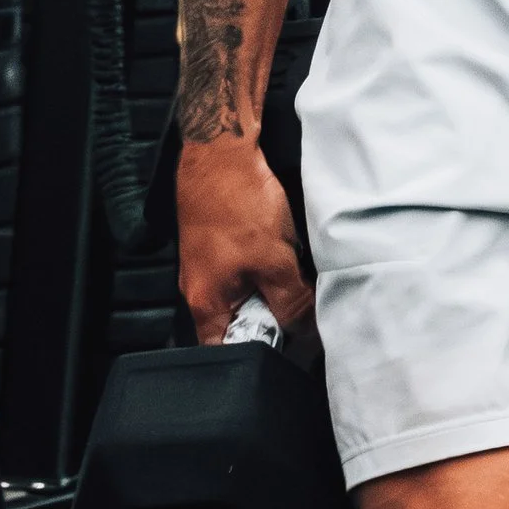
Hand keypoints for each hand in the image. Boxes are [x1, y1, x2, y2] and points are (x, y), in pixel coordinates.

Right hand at [176, 137, 312, 344]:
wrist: (222, 153)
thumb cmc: (238, 204)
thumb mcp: (275, 261)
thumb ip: (291, 304)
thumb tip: (306, 334)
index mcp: (206, 304)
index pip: (229, 351)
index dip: (261, 355)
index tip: (291, 348)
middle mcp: (202, 290)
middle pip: (242, 325)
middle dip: (273, 321)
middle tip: (299, 306)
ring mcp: (211, 267)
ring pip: (249, 296)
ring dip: (274, 291)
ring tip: (291, 273)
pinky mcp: (222, 247)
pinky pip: (248, 271)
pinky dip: (269, 268)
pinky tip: (285, 253)